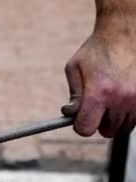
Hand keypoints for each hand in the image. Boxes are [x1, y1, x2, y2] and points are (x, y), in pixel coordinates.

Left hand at [62, 6, 135, 137]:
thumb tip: (71, 114)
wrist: (125, 33)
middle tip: (97, 106)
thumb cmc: (96, 50)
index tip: (80, 116)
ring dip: (115, 119)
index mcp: (99, 93)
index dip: (80, 124)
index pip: (86, 129)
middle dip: (99, 121)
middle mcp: (121, 99)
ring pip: (123, 127)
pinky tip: (122, 99)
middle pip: (106, 131)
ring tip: (110, 100)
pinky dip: (128, 114)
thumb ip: (73, 96)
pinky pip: (135, 119)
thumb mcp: (74, 68)